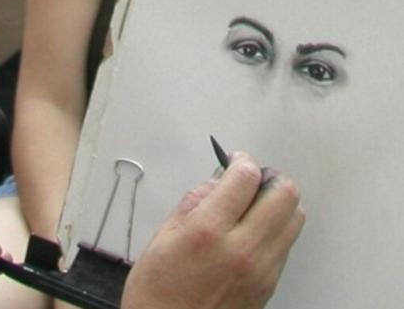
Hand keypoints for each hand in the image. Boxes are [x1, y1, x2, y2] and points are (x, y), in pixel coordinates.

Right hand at [122, 152, 304, 308]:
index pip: (245, 178)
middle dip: (269, 178)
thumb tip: (217, 182)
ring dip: (278, 203)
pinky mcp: (270, 283)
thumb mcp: (162, 237)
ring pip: (295, 217)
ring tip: (254, 206)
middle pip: (285, 194)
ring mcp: (262, 268)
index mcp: (208, 232)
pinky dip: (275, 228)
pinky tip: (252, 232)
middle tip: (251, 180)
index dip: (242, 160)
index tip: (236, 160)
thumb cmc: (157, 293)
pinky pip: (287, 243)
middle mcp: (242, 248)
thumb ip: (193, 203)